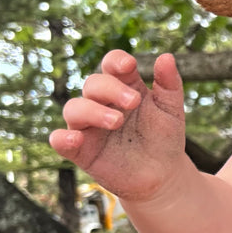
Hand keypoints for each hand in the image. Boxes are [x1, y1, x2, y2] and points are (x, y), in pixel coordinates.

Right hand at [49, 50, 187, 201]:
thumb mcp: (171, 110)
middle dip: (110, 89)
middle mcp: (101, 103)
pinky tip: (74, 139)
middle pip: (93, 84)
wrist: (163, 176)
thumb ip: (169, 85)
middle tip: (133, 102)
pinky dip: (62, 138)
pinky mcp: (82, 151)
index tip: (129, 66)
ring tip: (116, 121)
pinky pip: (60, 141)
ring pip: (74, 108)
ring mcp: (89, 126)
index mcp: (123, 87)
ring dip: (92, 111)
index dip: (116, 61)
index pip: (111, 65)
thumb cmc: (164, 138)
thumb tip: (167, 56)